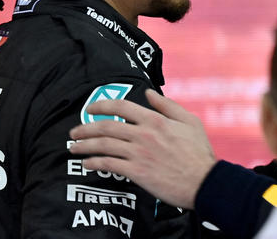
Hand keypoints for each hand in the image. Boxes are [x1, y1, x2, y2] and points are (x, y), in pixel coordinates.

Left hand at [69, 89, 216, 208]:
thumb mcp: (189, 121)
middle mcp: (144, 134)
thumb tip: (149, 93)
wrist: (203, 181)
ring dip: (84, 146)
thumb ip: (167, 106)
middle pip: (106, 127)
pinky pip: (109, 165)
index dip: (102, 105)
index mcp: (155, 120)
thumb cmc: (199, 152)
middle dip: (85, 128)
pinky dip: (94, 163)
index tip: (91, 108)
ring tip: (73, 148)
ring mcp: (139, 154)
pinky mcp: (137, 172)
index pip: (122, 107)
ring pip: (103, 145)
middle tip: (74, 132)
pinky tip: (86, 164)